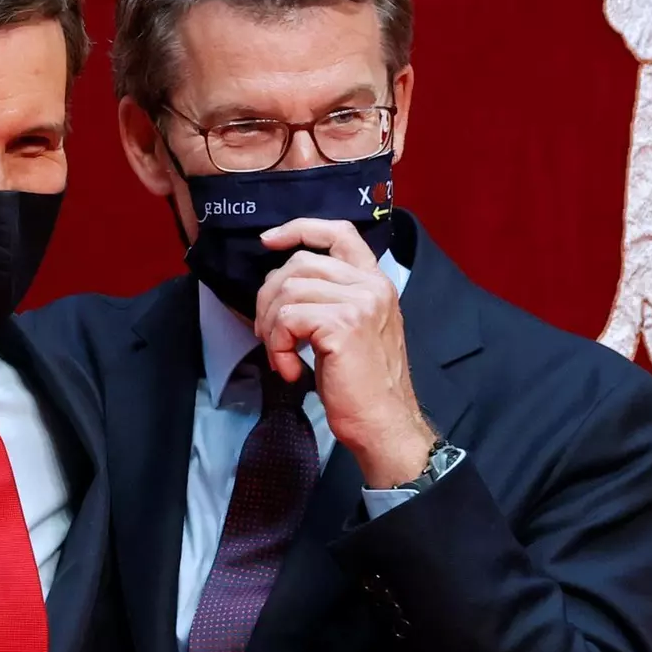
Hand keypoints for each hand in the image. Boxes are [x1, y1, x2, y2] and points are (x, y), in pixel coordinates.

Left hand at [253, 219, 433, 488]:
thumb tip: (281, 285)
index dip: (299, 228)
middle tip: (268, 335)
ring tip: (281, 357)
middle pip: (299, 264)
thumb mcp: (352, 328)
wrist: (383, 423)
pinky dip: (277, 346)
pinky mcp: (343, 325)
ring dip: (271, 328)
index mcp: (375, 282)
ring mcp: (359, 303)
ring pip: (288, 291)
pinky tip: (289, 369)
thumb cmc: (361, 384)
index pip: (339, 232)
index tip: (268, 240)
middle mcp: (371, 286)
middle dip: (269, 297)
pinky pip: (287, 320)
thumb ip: (329, 298)